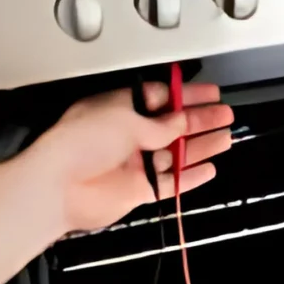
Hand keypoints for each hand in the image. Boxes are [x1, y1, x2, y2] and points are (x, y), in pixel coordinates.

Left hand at [25, 82, 234, 234]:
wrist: (59, 187)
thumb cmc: (80, 144)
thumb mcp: (125, 120)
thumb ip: (159, 124)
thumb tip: (180, 121)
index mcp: (120, 108)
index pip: (161, 97)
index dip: (187, 96)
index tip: (211, 94)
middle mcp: (127, 134)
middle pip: (171, 125)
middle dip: (200, 120)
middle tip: (224, 115)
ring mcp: (133, 163)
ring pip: (174, 154)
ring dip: (199, 146)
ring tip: (224, 139)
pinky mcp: (136, 189)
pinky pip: (169, 183)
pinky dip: (189, 178)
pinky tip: (207, 169)